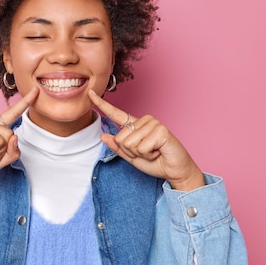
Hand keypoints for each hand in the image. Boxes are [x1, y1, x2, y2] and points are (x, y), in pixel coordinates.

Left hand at [88, 90, 204, 190]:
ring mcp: (153, 123)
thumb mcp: (132, 157)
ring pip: (130, 143)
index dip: (102, 104)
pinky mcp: (161, 130)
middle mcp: (144, 121)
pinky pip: (141, 147)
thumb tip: (103, 135)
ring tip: (154, 152)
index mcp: (136, 125)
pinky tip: (159, 151)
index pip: (116, 114)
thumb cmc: (156, 163)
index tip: (90, 93)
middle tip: (147, 153)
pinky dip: (148, 154)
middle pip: (121, 138)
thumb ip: (118, 147)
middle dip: (131, 152)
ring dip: (141, 154)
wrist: (175, 171)